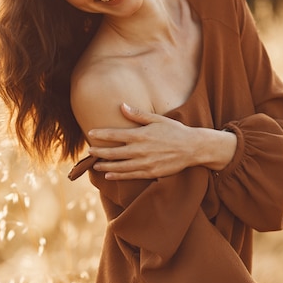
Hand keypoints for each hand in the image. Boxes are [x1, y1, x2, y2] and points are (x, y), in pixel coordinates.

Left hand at [87, 103, 236, 179]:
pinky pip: (130, 175)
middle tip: (90, 151)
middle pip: (114, 153)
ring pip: (120, 166)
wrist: (192, 148)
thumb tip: (122, 106)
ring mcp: (145, 163)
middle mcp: (140, 150)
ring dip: (106, 166)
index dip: (101, 134)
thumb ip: (137, 114)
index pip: (115, 135)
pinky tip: (109, 175)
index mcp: (140, 135)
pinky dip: (118, 176)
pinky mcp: (150, 172)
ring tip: (96, 165)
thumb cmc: (175, 131)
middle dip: (100, 152)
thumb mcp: (157, 119)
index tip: (91, 133)